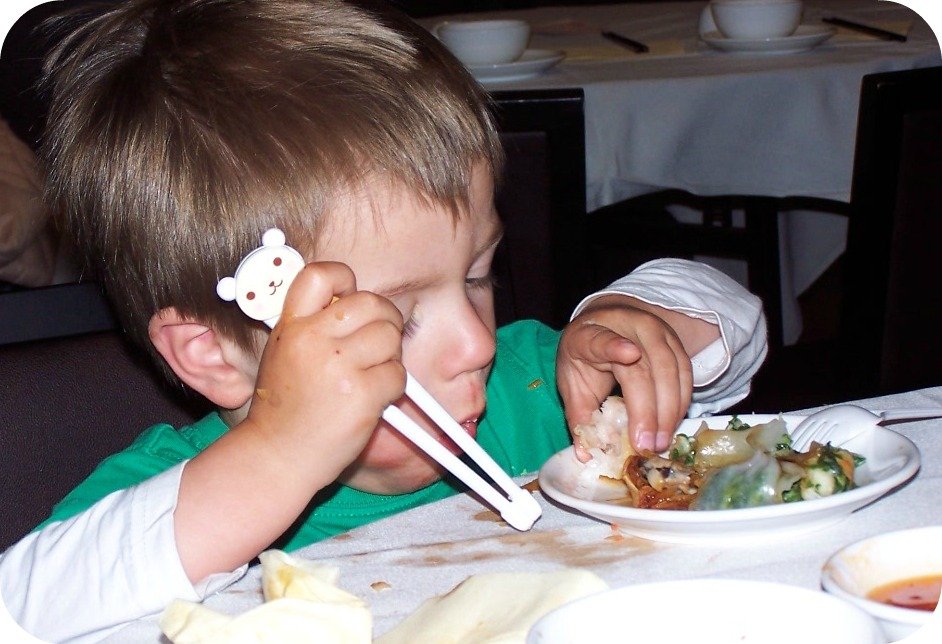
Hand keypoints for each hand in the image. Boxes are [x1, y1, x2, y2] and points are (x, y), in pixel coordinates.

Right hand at [246, 261, 406, 486]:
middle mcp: (313, 340)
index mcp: (291, 326)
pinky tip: (374, 399)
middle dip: (384, 320)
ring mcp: (339, 367)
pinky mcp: (362, 395)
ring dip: (391, 355)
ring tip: (372, 374)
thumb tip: (351, 301)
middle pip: (371, 303)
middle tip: (378, 341)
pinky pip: (398, 374)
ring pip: (390, 336)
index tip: (349, 297)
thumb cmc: (284, 409)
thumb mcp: (282, 353)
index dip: (345, 279)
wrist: (277, 457)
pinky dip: (393, 387)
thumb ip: (311, 325)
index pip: (321, 274)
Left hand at [557, 296, 692, 455]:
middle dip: (648, 410)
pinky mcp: (675, 341)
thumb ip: (579, 417)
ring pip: (671, 370)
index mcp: (591, 335)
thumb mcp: (572, 383)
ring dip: (670, 411)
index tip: (629, 355)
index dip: (615, 346)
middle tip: (647, 445)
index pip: (603, 340)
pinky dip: (681, 402)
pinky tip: (672, 424)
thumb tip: (586, 455)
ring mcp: (655, 332)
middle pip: (644, 367)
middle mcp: (627, 326)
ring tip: (661, 442)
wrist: (605, 324)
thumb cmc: (586, 357)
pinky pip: (685, 374)